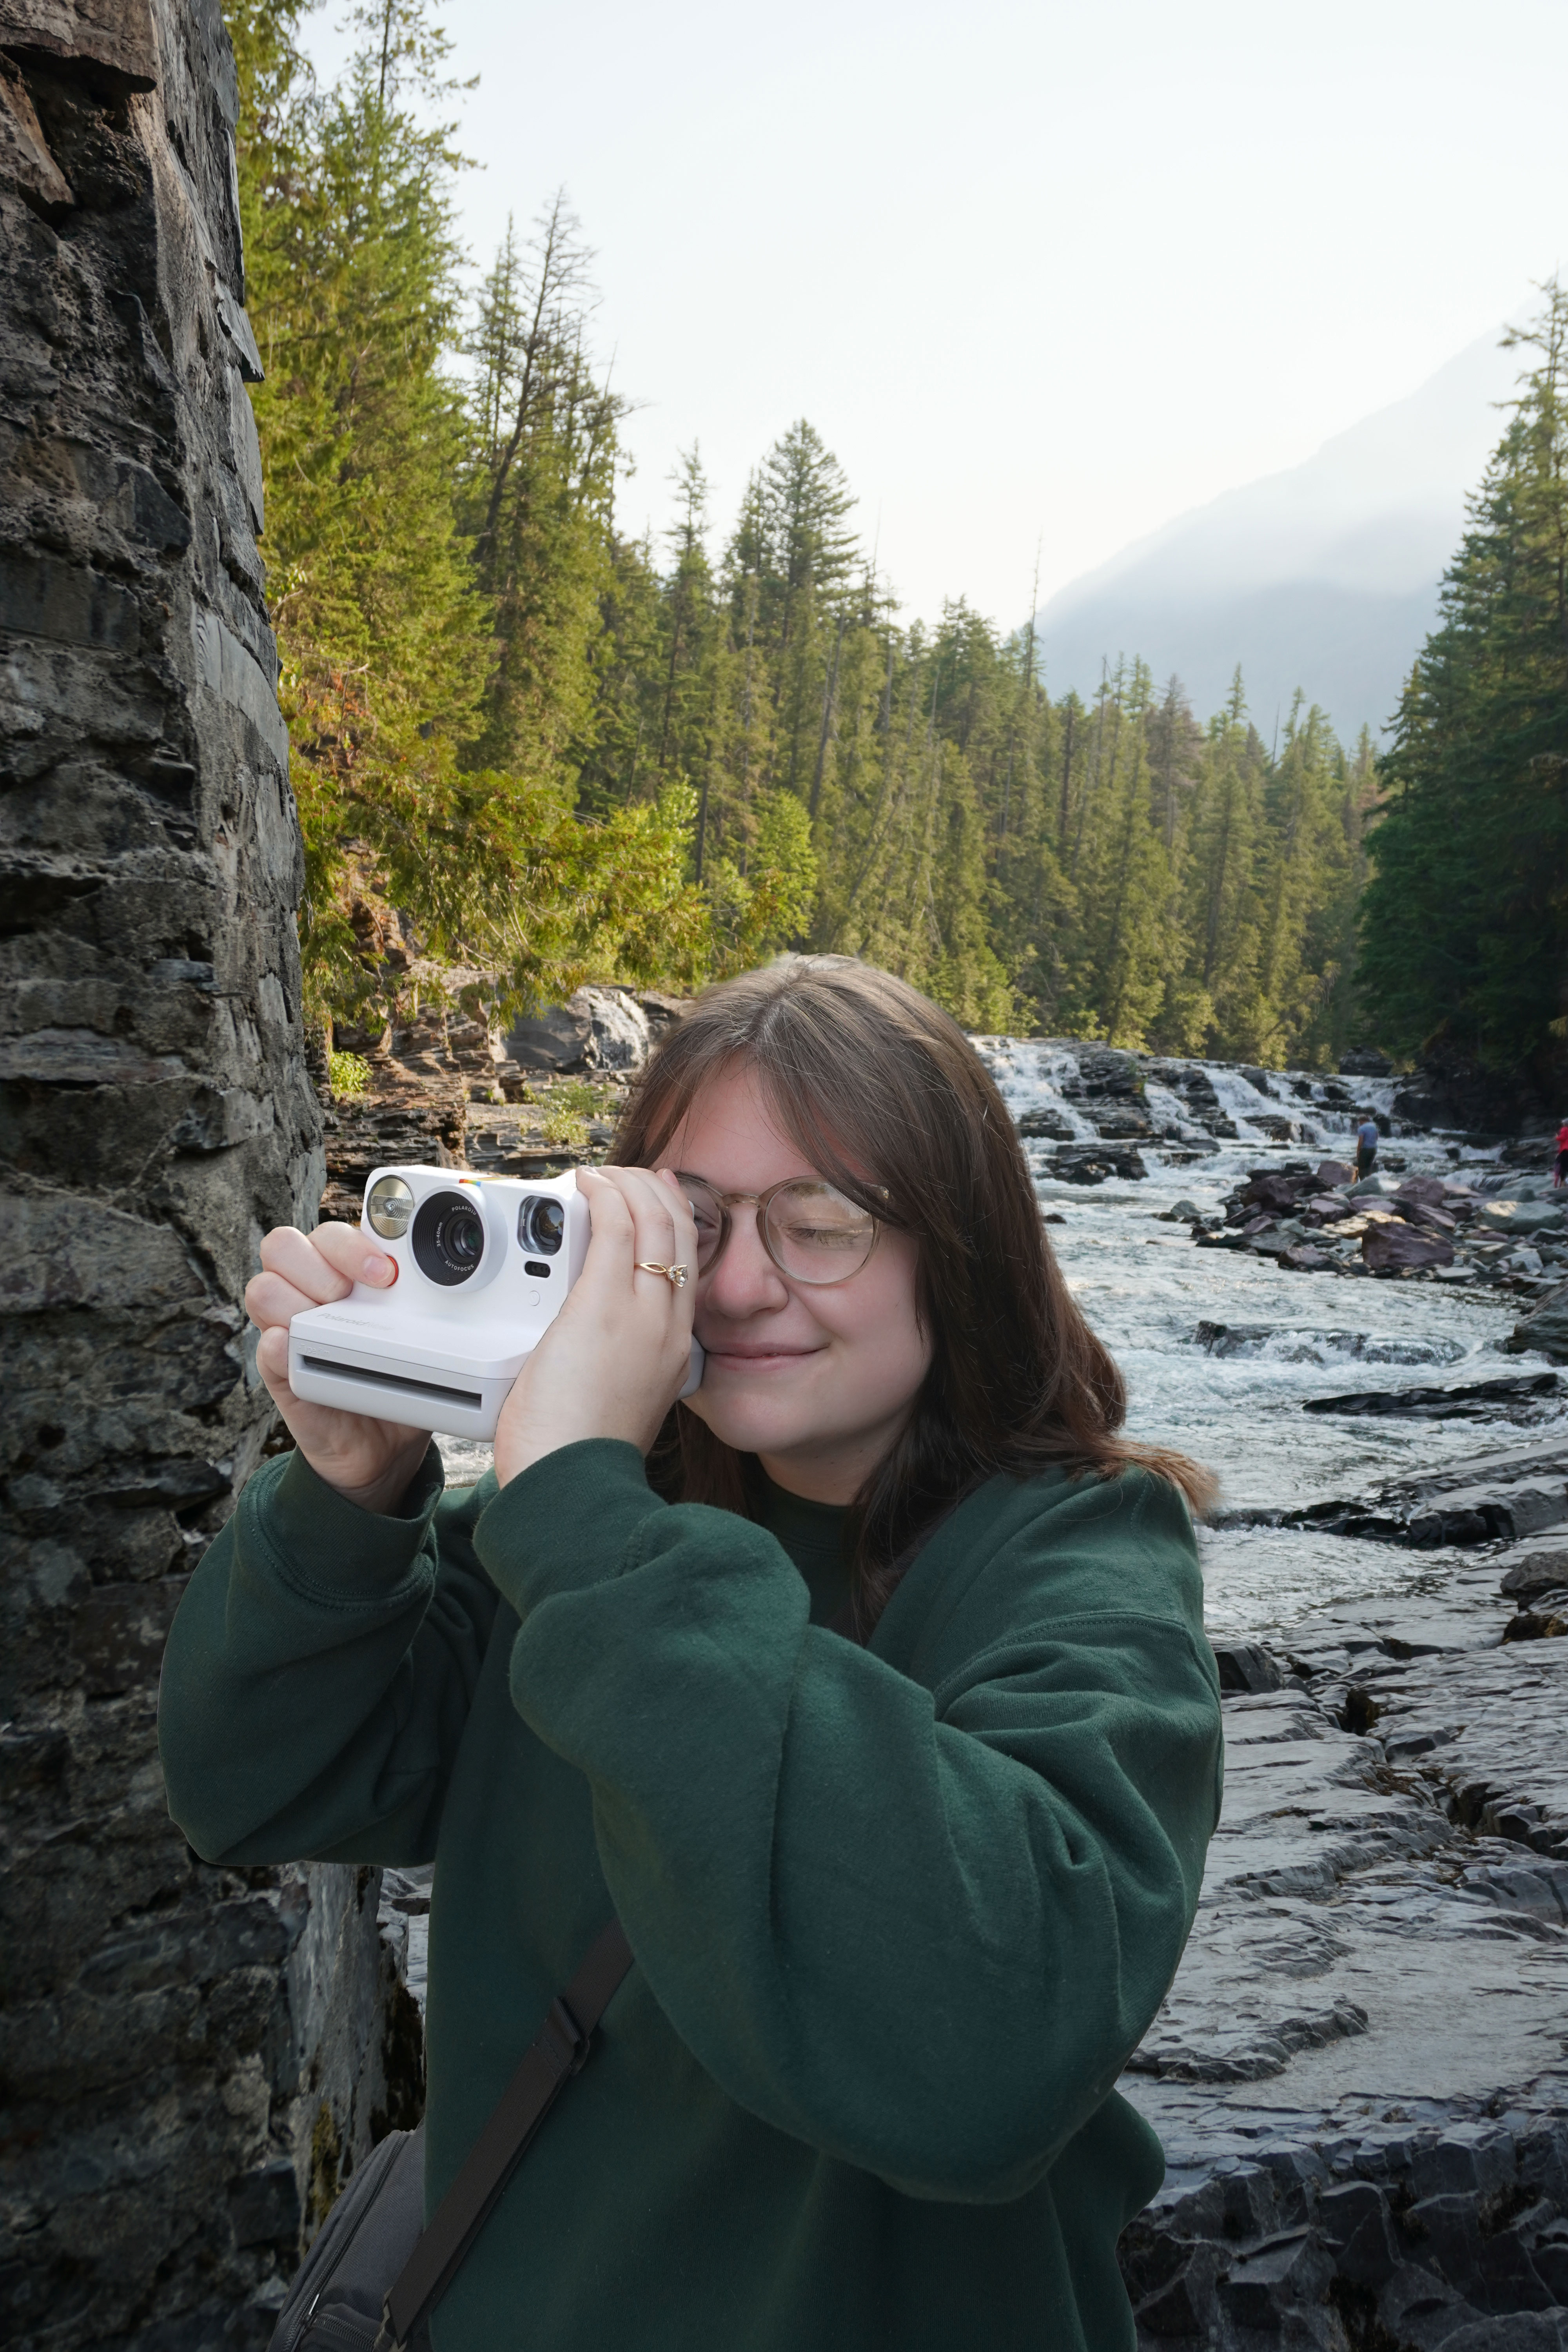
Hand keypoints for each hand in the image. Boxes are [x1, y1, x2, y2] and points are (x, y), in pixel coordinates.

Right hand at [246, 1223, 431, 1513]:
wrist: (386, 1448)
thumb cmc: (404, 1381)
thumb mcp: (422, 1339)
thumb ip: (432, 1311)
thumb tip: (472, 1295)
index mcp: (345, 1275)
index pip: (328, 1234)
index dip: (351, 1242)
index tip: (388, 1271)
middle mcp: (310, 1295)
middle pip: (283, 1246)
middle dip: (320, 1263)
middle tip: (352, 1293)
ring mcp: (290, 1331)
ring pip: (264, 1288)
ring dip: (296, 1299)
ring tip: (331, 1323)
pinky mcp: (280, 1373)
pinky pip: (262, 1348)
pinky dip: (277, 1345)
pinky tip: (296, 1348)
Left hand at [493, 1167, 697, 1486]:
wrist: (575, 1485)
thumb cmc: (577, 1456)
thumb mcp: (617, 1404)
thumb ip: (615, 1368)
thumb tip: (587, 1350)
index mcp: (673, 1351)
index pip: (687, 1267)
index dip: (675, 1221)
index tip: (658, 1197)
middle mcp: (668, 1327)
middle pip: (681, 1234)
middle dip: (657, 1192)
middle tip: (629, 1175)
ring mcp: (640, 1314)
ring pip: (654, 1221)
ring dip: (628, 1185)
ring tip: (603, 1174)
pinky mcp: (603, 1306)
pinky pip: (615, 1228)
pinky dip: (604, 1195)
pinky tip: (586, 1184)